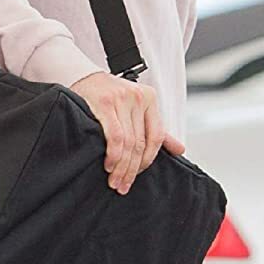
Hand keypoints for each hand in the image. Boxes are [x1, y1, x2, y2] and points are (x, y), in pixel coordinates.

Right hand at [70, 71, 184, 194]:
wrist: (83, 78)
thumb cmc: (109, 96)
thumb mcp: (137, 109)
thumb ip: (157, 129)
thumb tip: (180, 150)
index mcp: (150, 99)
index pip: (156, 136)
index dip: (148, 160)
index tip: (137, 175)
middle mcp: (138, 97)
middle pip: (140, 142)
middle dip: (132, 169)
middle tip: (123, 185)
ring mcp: (122, 99)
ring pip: (128, 142)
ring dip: (121, 166)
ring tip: (115, 180)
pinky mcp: (105, 103)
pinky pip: (115, 136)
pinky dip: (114, 154)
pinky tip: (109, 165)